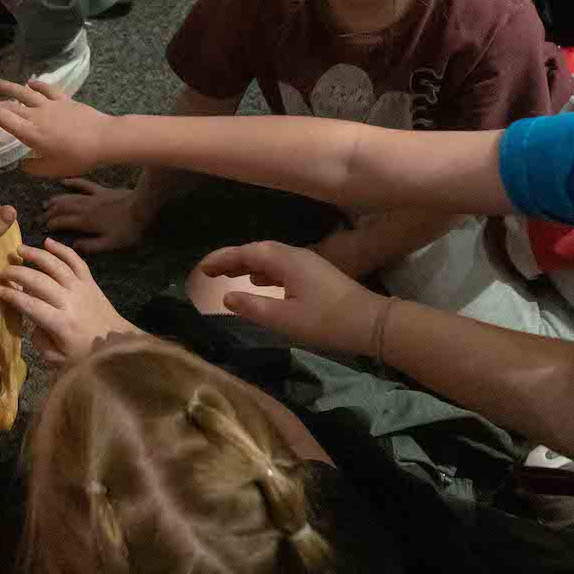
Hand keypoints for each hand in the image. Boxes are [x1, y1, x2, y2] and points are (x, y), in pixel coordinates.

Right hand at [0, 80, 116, 178]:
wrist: (105, 139)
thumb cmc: (78, 157)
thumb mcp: (53, 170)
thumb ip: (34, 168)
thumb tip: (22, 165)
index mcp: (30, 133)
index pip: (1, 118)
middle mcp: (36, 115)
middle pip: (7, 104)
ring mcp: (50, 105)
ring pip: (23, 92)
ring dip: (7, 86)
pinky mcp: (64, 100)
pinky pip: (46, 89)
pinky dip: (36, 84)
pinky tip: (29, 81)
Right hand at [0, 238, 137, 367]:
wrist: (117, 345)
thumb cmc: (85, 355)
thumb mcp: (58, 360)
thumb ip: (40, 342)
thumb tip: (31, 322)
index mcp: (61, 324)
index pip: (31, 306)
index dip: (12, 296)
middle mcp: (70, 302)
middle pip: (40, 282)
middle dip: (18, 274)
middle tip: (1, 270)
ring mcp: (81, 288)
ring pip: (56, 266)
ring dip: (36, 255)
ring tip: (19, 250)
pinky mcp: (90, 281)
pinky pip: (76, 261)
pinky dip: (62, 249)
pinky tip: (48, 242)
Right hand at [46, 178, 146, 253]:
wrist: (142, 207)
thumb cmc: (128, 229)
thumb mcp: (111, 244)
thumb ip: (91, 246)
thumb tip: (73, 246)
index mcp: (85, 222)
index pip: (62, 222)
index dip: (51, 224)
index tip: (43, 227)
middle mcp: (84, 207)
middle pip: (62, 208)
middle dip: (49, 212)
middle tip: (39, 216)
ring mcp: (92, 197)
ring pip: (69, 197)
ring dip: (56, 200)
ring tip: (45, 203)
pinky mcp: (101, 190)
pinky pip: (84, 184)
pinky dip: (73, 182)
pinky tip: (64, 182)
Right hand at [196, 240, 386, 355]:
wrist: (371, 322)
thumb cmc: (327, 321)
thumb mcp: (285, 319)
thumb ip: (254, 307)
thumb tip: (227, 296)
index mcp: (285, 261)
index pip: (246, 253)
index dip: (222, 258)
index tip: (202, 268)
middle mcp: (295, 255)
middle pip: (257, 251)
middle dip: (232, 259)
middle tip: (209, 271)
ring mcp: (307, 263)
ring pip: (270, 258)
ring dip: (247, 264)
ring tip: (228, 275)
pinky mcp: (315, 274)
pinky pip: (281, 266)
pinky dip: (264, 271)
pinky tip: (260, 282)